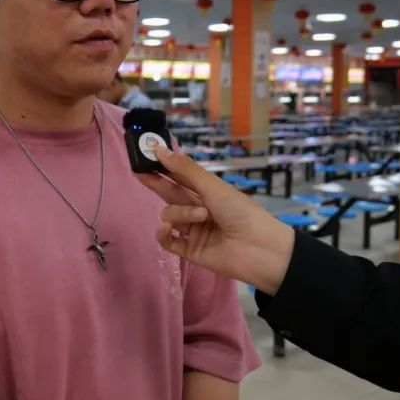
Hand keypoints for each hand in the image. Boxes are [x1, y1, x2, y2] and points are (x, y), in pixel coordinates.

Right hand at [136, 145, 295, 293]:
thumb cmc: (239, 211)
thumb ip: (184, 170)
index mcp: (207, 192)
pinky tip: (167, 229)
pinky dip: (164, 234)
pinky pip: (168, 240)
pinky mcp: (189, 251)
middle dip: (156, 183)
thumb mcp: (212, 186)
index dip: (163, 167)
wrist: (259, 248)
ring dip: (181, 213)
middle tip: (140, 172)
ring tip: (201, 216)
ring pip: (170, 216)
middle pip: (170, 194)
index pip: (179, 177)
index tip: (145, 156)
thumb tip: (158, 149)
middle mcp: (197, 209)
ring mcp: (193, 231)